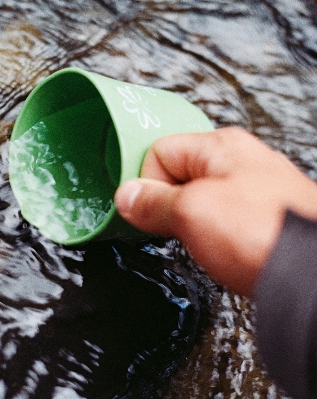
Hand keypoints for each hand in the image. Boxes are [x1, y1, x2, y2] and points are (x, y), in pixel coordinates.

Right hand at [115, 127, 316, 296]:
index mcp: (220, 147)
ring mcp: (254, 192)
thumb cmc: (266, 234)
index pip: (159, 151)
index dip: (146, 183)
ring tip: (205, 242)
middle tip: (176, 227)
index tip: (145, 210)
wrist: (314, 274)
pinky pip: (221, 221)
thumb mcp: (191, 212)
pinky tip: (223, 252)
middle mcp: (239, 162)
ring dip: (190, 225)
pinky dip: (213, 238)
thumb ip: (152, 202)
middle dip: (167, 205)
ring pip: (199, 202)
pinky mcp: (263, 221)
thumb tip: (127, 196)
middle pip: (178, 176)